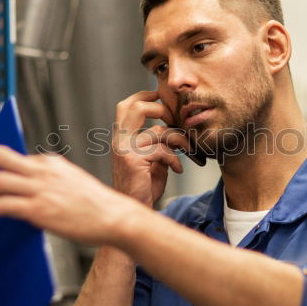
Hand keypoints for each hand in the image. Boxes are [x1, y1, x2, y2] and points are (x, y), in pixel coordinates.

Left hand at [0, 136, 141, 245]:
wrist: (115, 217)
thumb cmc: (95, 206)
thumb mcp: (70, 183)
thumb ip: (46, 182)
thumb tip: (23, 188)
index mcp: (49, 163)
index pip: (12, 158)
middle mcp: (42, 171)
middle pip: (0, 155)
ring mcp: (40, 189)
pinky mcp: (40, 209)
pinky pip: (5, 205)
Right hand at [112, 90, 191, 205]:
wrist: (135, 208)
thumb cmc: (144, 185)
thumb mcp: (151, 158)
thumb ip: (157, 141)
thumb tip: (174, 126)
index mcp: (121, 136)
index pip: (127, 105)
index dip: (146, 97)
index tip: (166, 103)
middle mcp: (119, 140)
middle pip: (135, 106)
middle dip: (160, 108)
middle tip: (173, 119)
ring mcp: (124, 149)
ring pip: (158, 131)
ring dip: (179, 139)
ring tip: (187, 149)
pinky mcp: (133, 160)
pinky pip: (162, 150)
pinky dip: (174, 159)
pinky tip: (178, 169)